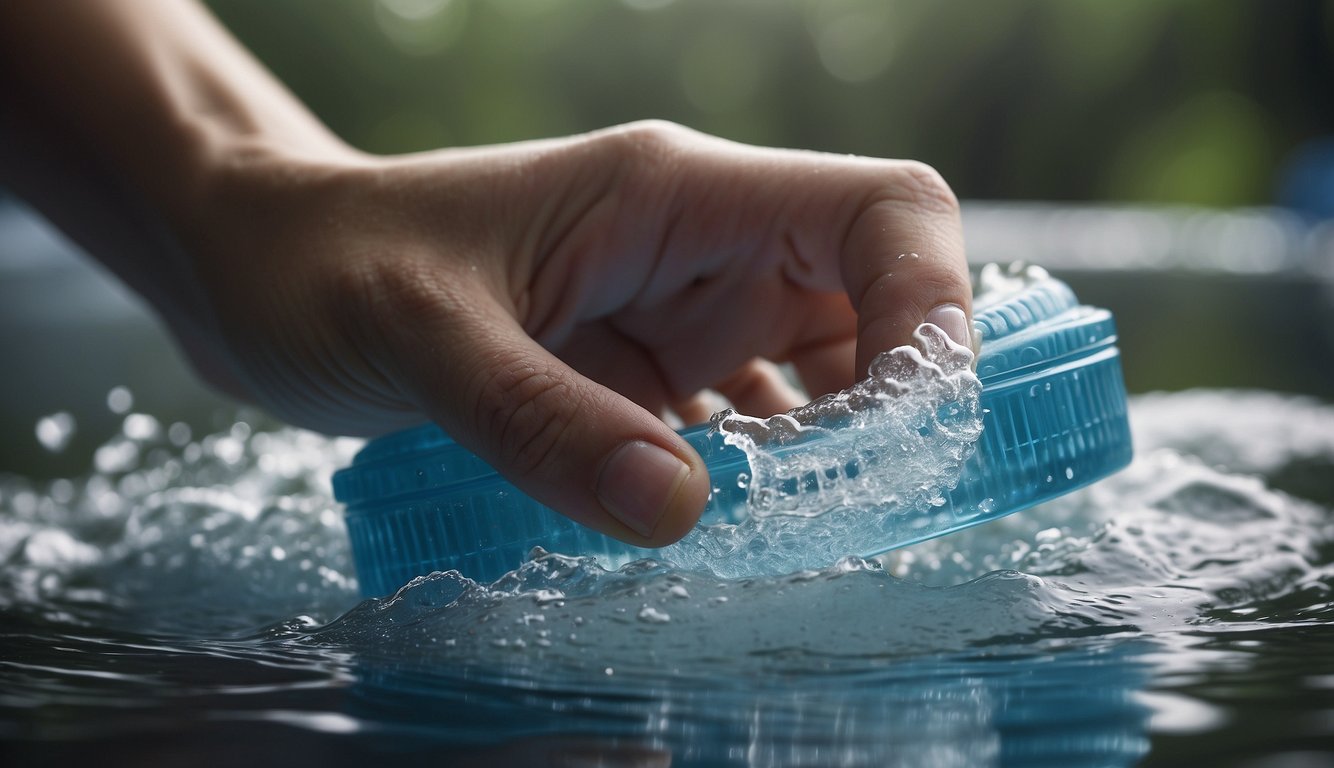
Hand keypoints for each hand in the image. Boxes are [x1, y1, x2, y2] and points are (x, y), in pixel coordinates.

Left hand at [174, 121, 970, 546]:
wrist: (258, 273)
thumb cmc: (325, 268)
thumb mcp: (421, 341)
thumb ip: (544, 421)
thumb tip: (683, 512)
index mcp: (677, 196)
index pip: (882, 211)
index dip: (933, 306)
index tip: (913, 425)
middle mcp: (702, 251)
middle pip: (875, 309)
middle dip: (893, 411)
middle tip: (860, 514)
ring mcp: (678, 317)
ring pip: (822, 381)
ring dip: (833, 460)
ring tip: (804, 539)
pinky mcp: (643, 379)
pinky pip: (745, 432)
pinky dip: (763, 486)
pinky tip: (733, 536)